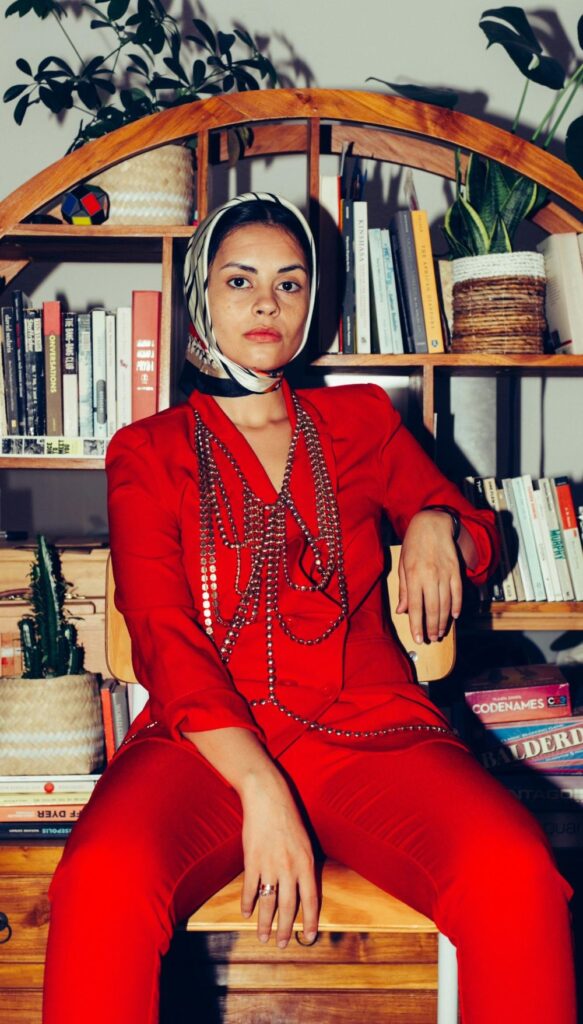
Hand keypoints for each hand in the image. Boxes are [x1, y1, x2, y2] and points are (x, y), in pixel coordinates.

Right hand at [239, 771, 318, 947]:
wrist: (268, 798)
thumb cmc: (289, 817)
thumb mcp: (305, 842)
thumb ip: (306, 866)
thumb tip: (306, 889)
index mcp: (306, 863)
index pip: (312, 899)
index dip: (311, 921)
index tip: (309, 937)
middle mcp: (289, 867)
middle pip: (289, 907)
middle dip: (286, 929)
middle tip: (283, 945)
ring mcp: (269, 865)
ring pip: (268, 903)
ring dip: (265, 923)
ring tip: (264, 937)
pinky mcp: (252, 861)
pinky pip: (250, 889)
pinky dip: (247, 903)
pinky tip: (246, 913)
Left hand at [396, 509, 462, 642]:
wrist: (432, 524)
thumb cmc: (414, 544)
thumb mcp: (403, 565)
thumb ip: (403, 589)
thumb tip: (402, 610)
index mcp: (414, 575)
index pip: (415, 606)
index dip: (417, 625)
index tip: (418, 638)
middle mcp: (430, 576)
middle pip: (432, 608)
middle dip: (432, 627)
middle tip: (431, 639)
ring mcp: (445, 574)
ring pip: (446, 604)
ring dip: (443, 621)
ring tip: (440, 632)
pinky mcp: (456, 570)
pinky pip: (458, 593)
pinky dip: (457, 606)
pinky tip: (454, 616)